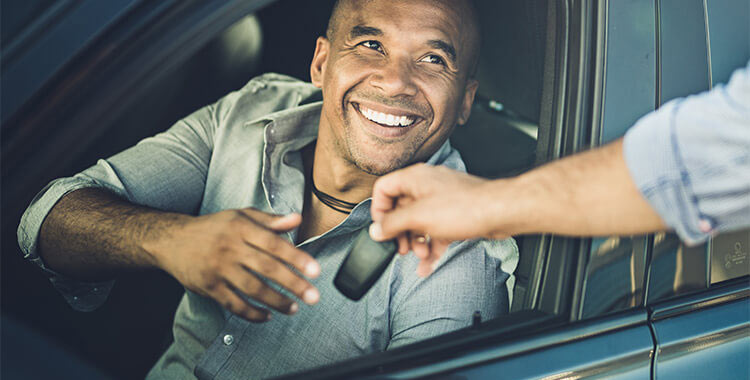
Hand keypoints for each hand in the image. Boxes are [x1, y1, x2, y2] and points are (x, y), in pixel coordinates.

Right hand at [149, 208, 320, 321]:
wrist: (172, 240)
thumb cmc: (213, 228)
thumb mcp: (241, 216)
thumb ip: (270, 220)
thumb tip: (298, 219)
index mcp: (241, 227)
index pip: (274, 244)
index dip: (296, 258)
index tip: (315, 271)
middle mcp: (230, 247)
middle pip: (267, 268)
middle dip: (292, 284)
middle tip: (313, 297)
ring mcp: (219, 268)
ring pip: (252, 288)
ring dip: (275, 301)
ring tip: (293, 308)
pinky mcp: (209, 286)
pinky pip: (233, 304)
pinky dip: (252, 313)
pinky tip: (267, 315)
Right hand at [370, 164, 505, 275]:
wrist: (500, 212)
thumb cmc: (465, 207)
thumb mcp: (419, 217)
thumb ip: (393, 224)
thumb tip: (376, 230)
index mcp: (415, 178)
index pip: (384, 189)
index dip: (379, 210)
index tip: (381, 229)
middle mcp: (427, 186)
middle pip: (401, 209)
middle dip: (400, 232)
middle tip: (401, 248)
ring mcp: (442, 200)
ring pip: (419, 222)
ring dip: (417, 242)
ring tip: (420, 256)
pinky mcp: (455, 214)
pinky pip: (435, 231)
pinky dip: (431, 247)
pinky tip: (428, 265)